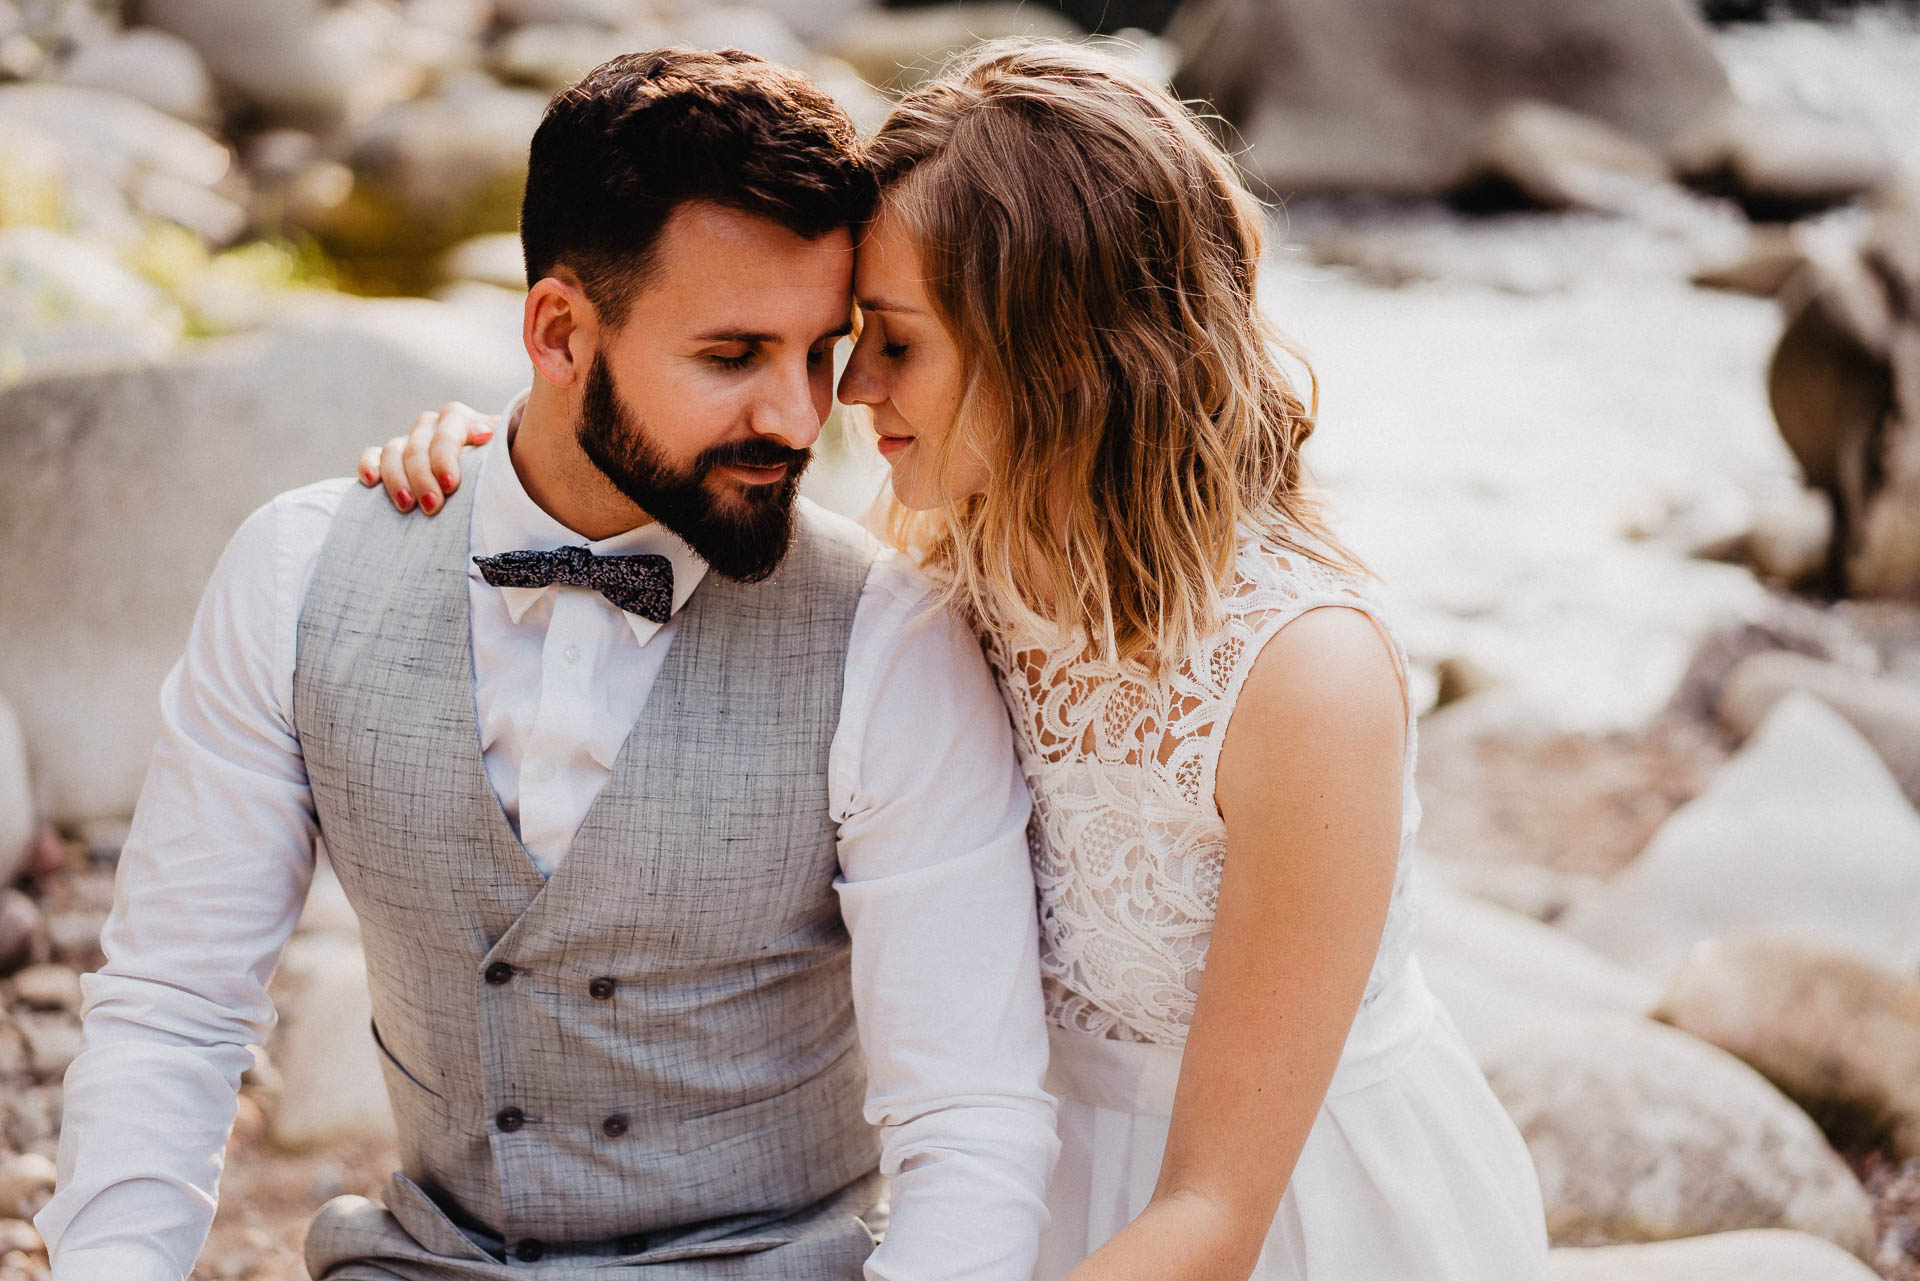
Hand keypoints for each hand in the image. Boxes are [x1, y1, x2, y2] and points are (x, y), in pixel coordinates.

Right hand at [355, 402, 497, 512]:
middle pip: (420, 442)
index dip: (446, 454)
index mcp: (464, 420)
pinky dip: (370, 464)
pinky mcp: (391, 457)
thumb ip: (502, 450)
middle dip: (424, 476)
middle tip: (433, 506)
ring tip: (407, 507)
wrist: (492, 484)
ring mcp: (411, 440)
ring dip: (398, 478)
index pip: (450, 425)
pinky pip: (374, 454)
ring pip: (395, 449)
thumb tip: (486, 434)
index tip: (451, 485)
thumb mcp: (508, 460)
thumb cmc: (503, 474)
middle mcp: (435, 426)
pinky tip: (370, 482)